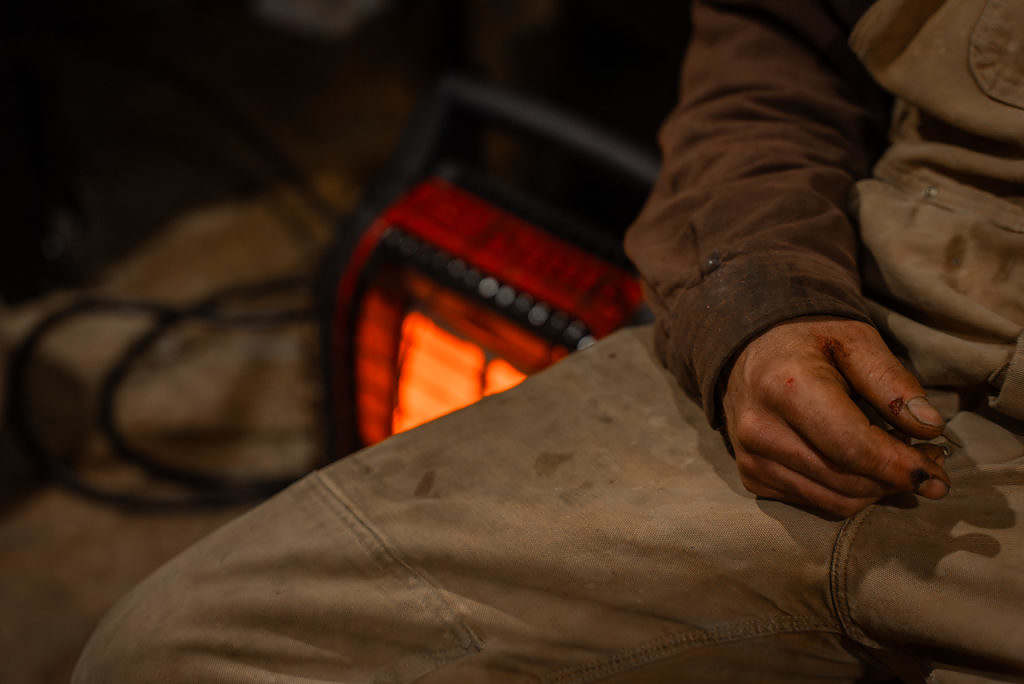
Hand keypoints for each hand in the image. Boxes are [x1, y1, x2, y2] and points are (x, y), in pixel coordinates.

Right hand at [722, 316, 950, 517]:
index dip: (901, 467)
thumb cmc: (808, 341)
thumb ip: (891, 381)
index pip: (852, 448)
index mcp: (787, 388)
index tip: (939, 475)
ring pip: (835, 501)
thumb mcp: (854, 340)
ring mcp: (751, 457)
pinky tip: (863, 469)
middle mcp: (760, 429)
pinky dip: (850, 493)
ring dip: (878, 491)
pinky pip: (816, 503)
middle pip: (847, 480)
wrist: (749, 350)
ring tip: (899, 465)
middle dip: (897, 479)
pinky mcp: (751, 475)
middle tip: (929, 462)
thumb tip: (930, 428)